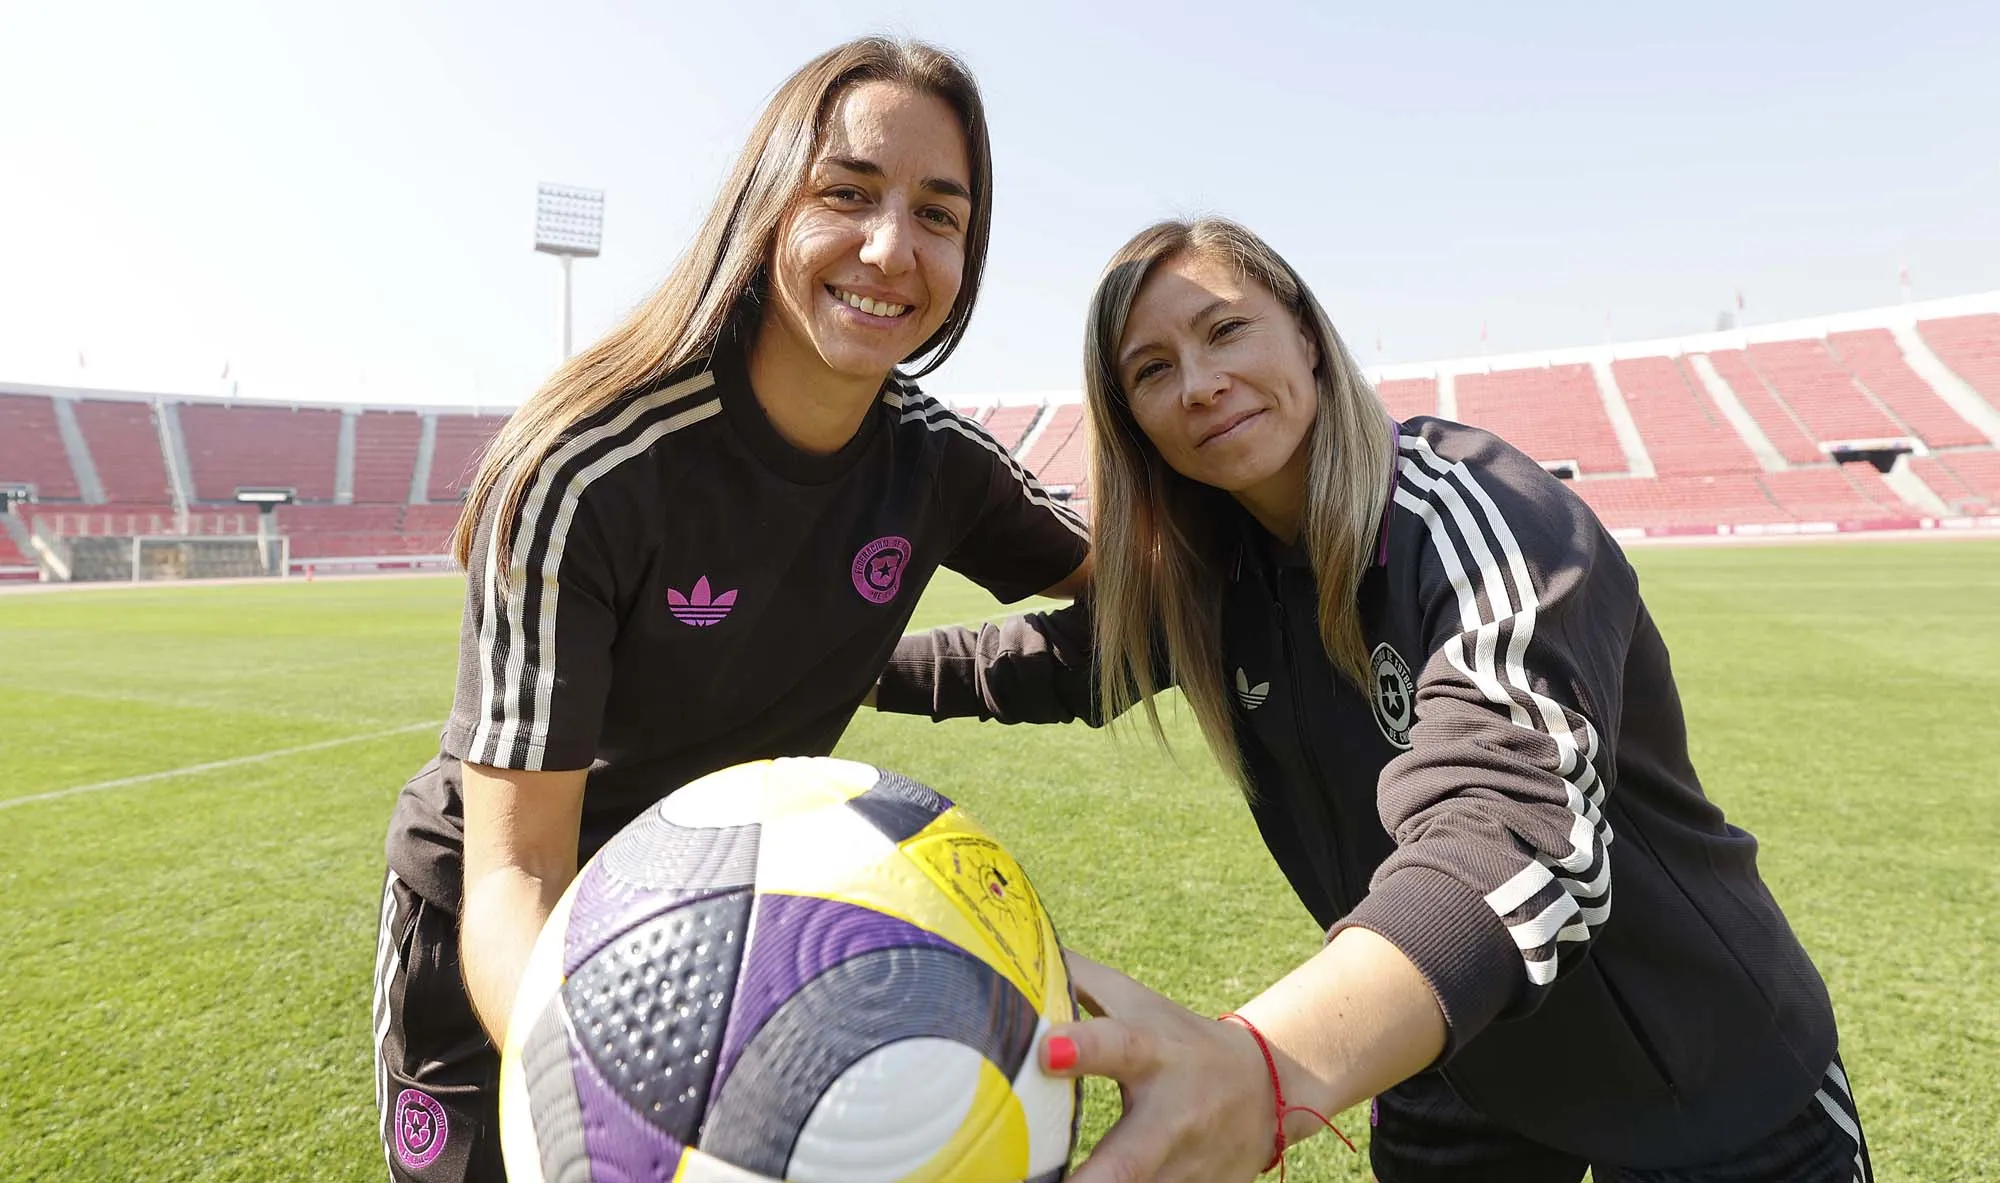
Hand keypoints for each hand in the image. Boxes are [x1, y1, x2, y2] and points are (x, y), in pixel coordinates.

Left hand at [1043, 951, 1276, 1182]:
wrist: (1268, 1092)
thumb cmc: (1178, 1039)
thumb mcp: (1138, 1002)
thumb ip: (1080, 979)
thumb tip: (1018, 948)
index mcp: (1151, 1055)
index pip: (1118, 1046)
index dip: (1082, 1049)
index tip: (1045, 1053)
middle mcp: (1168, 1119)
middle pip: (1127, 1162)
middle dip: (1091, 1182)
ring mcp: (1182, 1169)